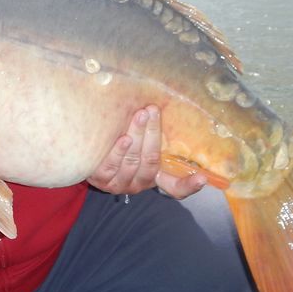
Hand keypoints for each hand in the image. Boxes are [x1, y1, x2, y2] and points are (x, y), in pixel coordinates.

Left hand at [86, 106, 207, 198]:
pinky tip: (123, 138)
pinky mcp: (102, 181)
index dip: (190, 184)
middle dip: (152, 133)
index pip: (176, 187)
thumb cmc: (121, 144)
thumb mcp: (140, 142)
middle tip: (152, 110)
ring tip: (139, 115)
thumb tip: (159, 104)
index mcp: (154, 178)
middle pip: (151, 161)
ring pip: (133, 161)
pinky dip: (118, 152)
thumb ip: (153, 134)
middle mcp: (139, 183)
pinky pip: (111, 167)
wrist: (90, 157)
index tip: (203, 177)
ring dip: (137, 136)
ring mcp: (121, 184)